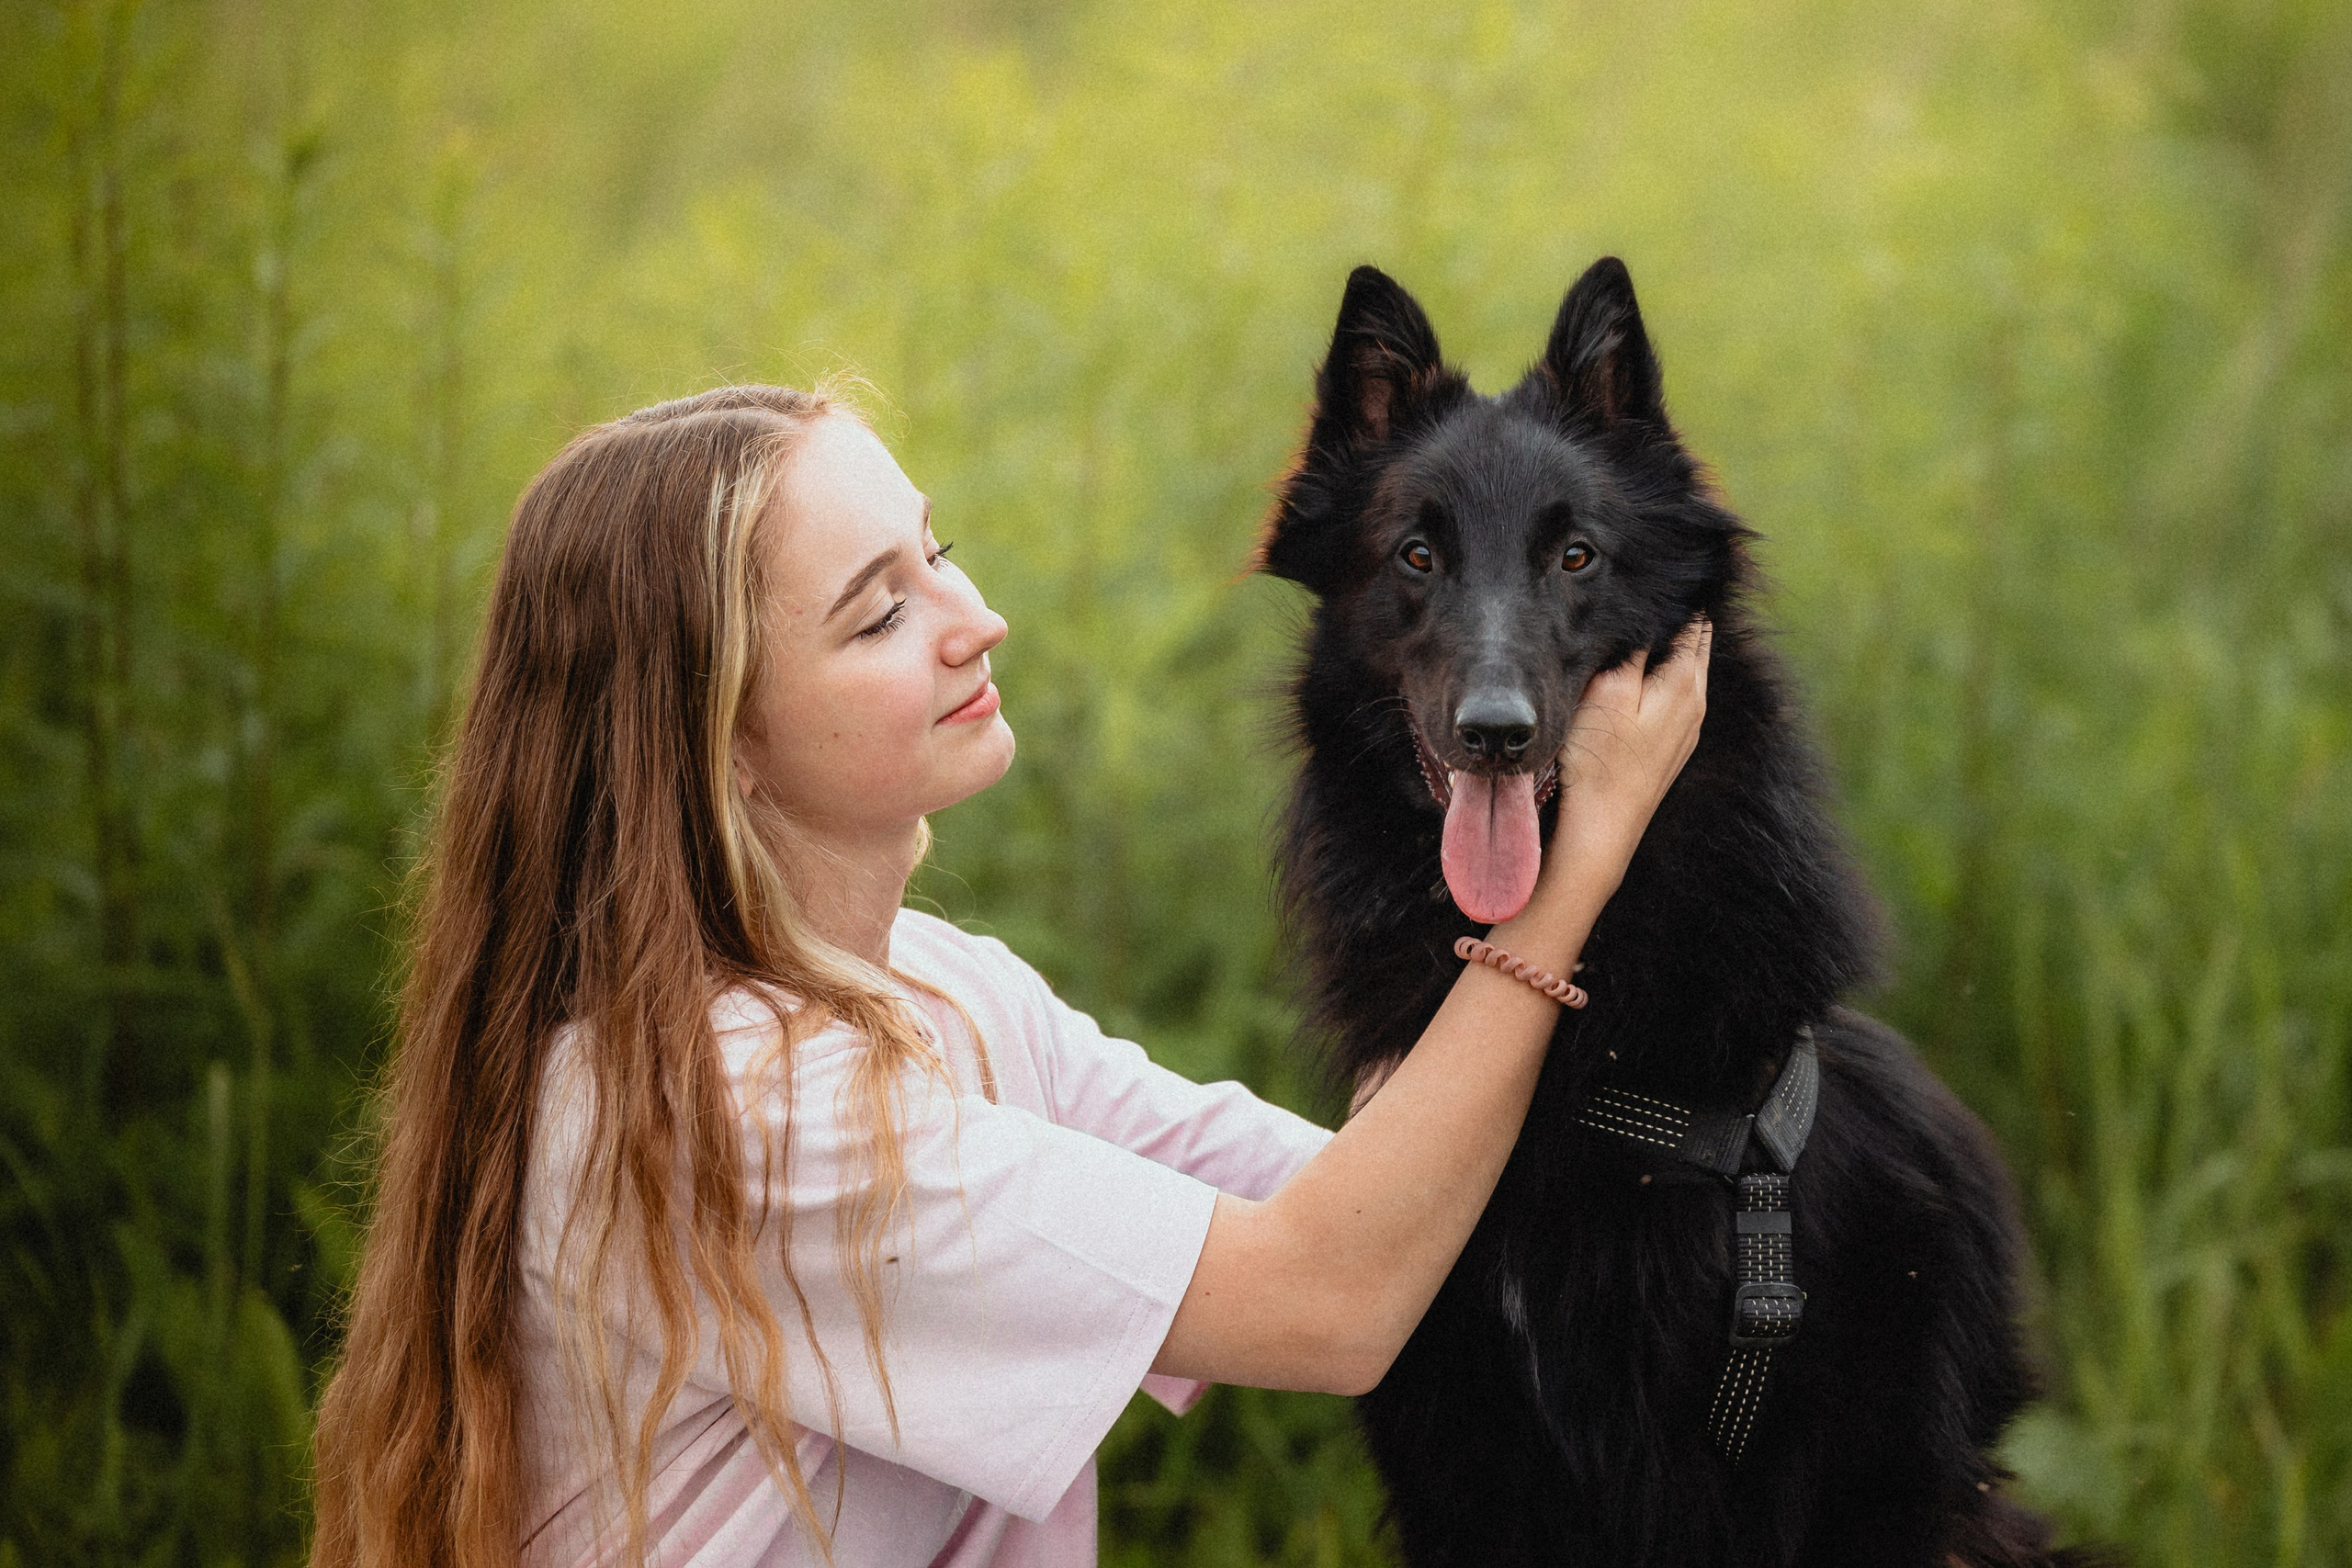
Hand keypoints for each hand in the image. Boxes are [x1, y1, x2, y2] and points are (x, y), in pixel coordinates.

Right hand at [1534, 617, 1711, 903]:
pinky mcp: (1668, 751)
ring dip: (1666, 649)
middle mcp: (1696, 704)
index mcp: (1686, 682)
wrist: (1598, 831)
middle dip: (1675, 618)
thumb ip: (1633, 646)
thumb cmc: (1598, 760)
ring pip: (1682, 672)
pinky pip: (1670, 699)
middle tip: (1648, 591)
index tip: (1657, 572)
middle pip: (1693, 644)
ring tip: (1640, 627)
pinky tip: (1632, 679)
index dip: (1677, 594)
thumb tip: (1647, 610)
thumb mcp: (1609, 689)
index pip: (1693, 619)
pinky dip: (1658, 679)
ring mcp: (1685, 731)